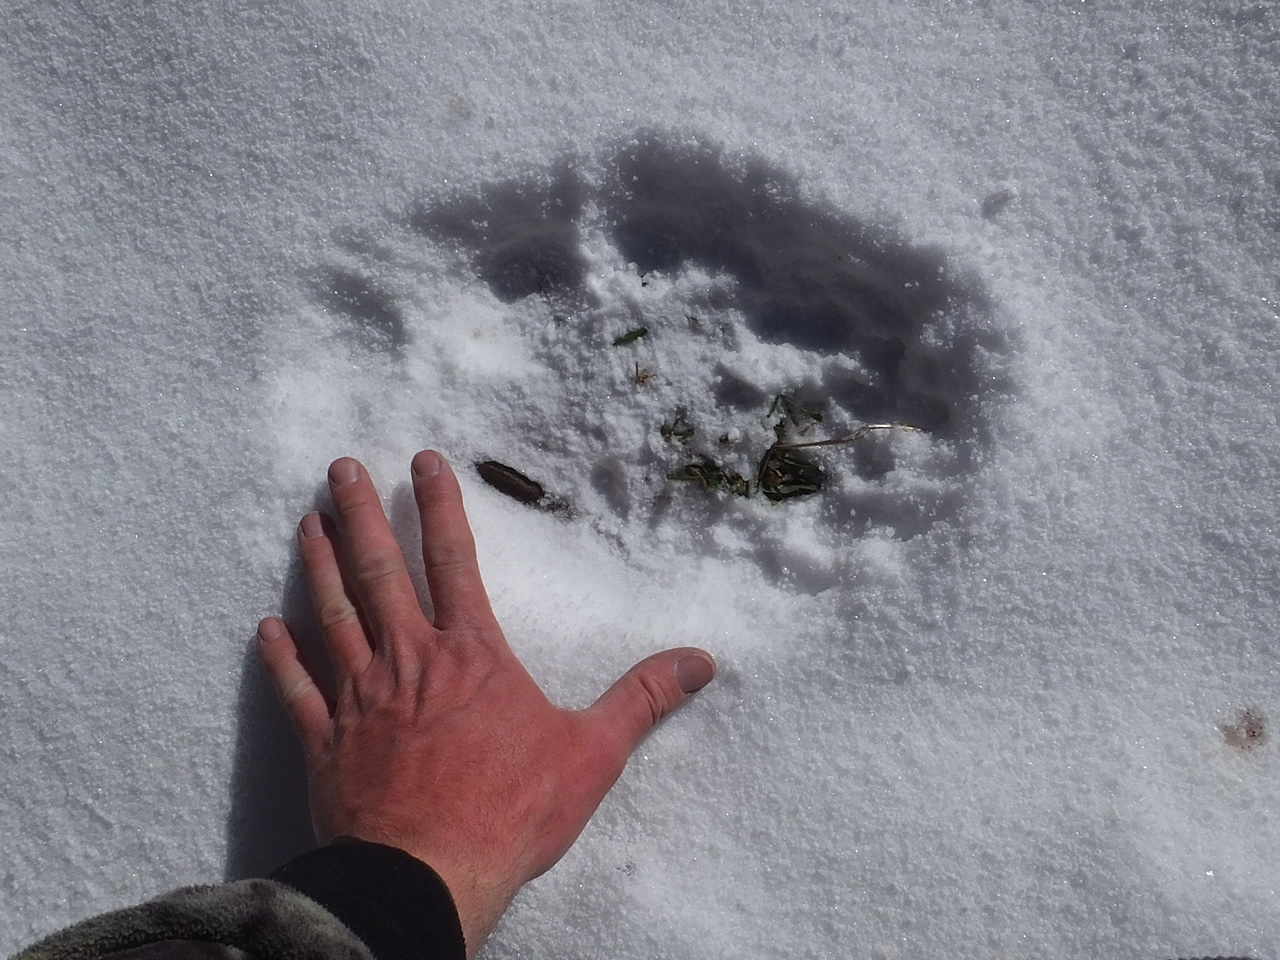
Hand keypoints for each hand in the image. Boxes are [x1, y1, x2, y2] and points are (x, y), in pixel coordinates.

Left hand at [256, 451, 715, 956]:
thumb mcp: (593, 752)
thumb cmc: (510, 811)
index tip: (423, 460)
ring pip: (333, 614)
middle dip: (361, 514)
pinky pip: (297, 689)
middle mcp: (410, 661)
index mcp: (471, 654)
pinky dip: (281, 656)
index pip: (454, 559)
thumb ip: (643, 698)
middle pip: (380, 571)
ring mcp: (362, 699)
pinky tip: (266, 626)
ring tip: (307, 522)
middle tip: (338, 468)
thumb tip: (702, 661)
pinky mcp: (327, 742)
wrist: (426, 875)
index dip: (440, 505)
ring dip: (319, 565)